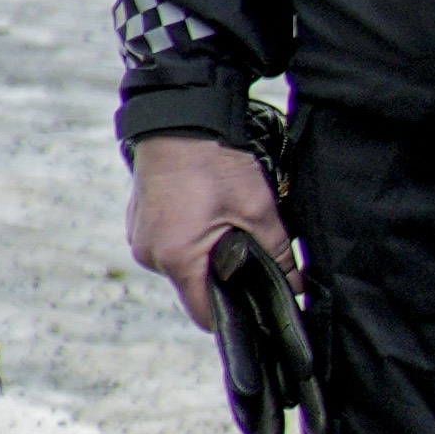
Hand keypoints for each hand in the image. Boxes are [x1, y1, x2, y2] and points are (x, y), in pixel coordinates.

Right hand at [128, 130, 291, 339]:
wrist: (180, 118)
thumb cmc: (214, 163)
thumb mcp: (258, 212)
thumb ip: (279, 257)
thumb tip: (295, 289)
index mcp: (177, 259)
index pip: (206, 315)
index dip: (236, 314)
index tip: (257, 304)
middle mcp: (150, 254)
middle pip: (194, 287)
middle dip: (222, 274)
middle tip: (245, 243)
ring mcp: (139, 237)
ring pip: (182, 264)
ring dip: (204, 253)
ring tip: (222, 220)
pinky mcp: (138, 220)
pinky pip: (168, 243)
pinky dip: (188, 236)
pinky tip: (202, 210)